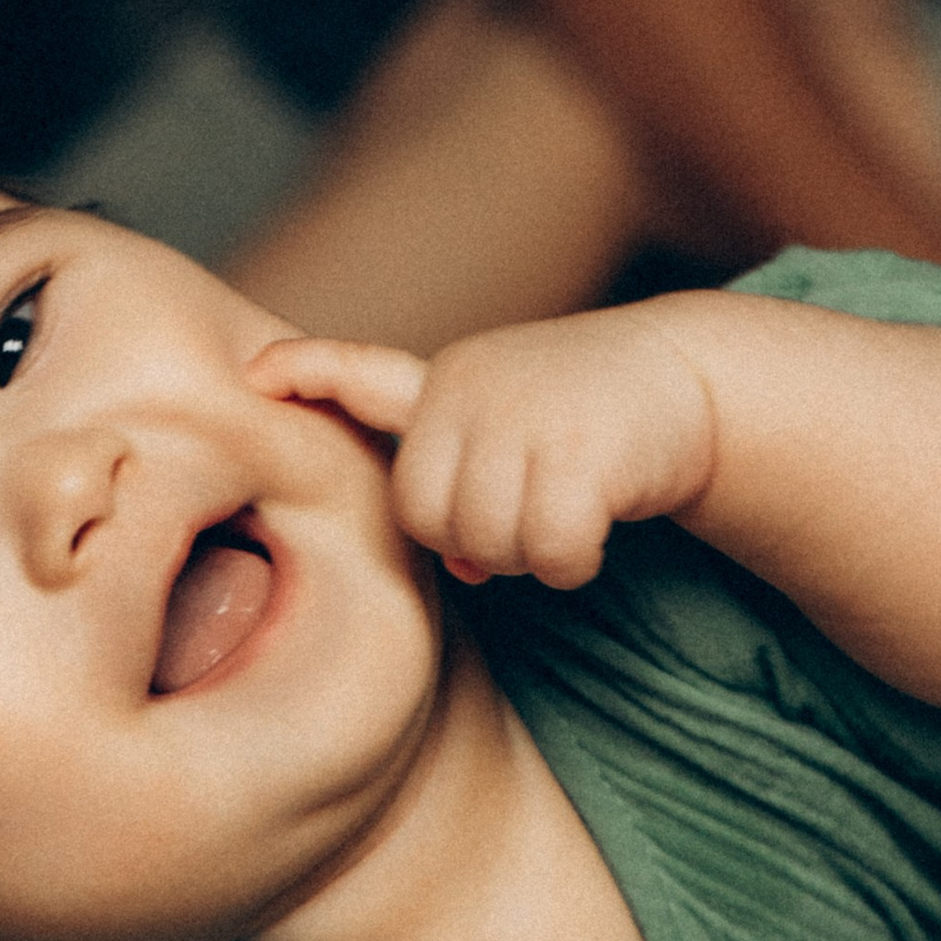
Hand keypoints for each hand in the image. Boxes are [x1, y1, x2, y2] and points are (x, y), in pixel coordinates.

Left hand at [249, 305, 718, 588]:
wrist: (685, 375)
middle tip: (528, 511)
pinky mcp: (581, 451)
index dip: (309, 375)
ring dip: (532, 552)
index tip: (255, 375)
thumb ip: (465, 482)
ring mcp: (525, 413)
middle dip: (476, 537)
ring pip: (488, 543)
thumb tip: (463, 565)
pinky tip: (600, 523)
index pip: (364, 376)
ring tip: (570, 506)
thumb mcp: (513, 429)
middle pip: (426, 516)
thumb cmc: (586, 415)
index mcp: (446, 383)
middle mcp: (474, 387)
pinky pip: (551, 553)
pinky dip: (575, 561)